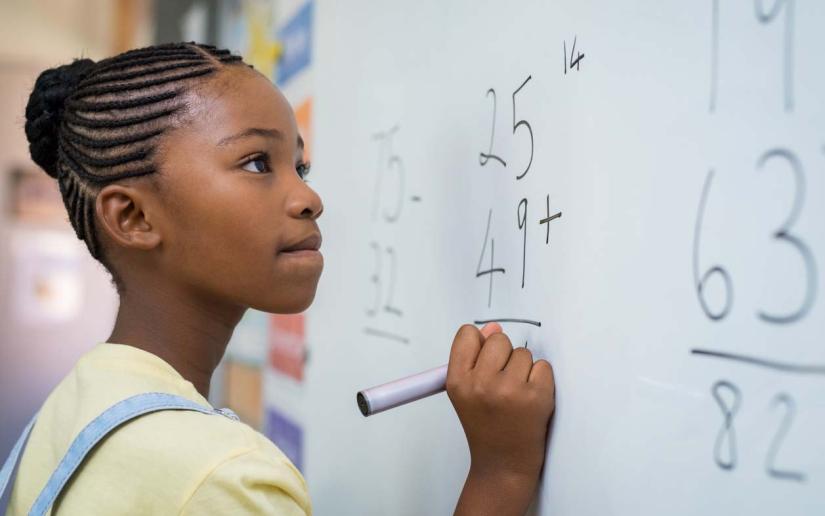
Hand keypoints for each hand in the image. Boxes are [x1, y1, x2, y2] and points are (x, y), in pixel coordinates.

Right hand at [447, 323, 554, 515]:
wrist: (503, 465)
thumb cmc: (486, 427)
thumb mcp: (467, 393)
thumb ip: (475, 357)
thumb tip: (493, 328)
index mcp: (458, 381)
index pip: (467, 334)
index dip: (480, 344)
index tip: (485, 359)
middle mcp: (481, 384)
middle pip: (499, 339)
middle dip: (504, 356)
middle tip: (503, 383)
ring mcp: (509, 390)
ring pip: (523, 353)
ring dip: (524, 370)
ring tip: (516, 395)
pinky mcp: (536, 397)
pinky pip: (543, 367)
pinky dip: (541, 380)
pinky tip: (531, 399)